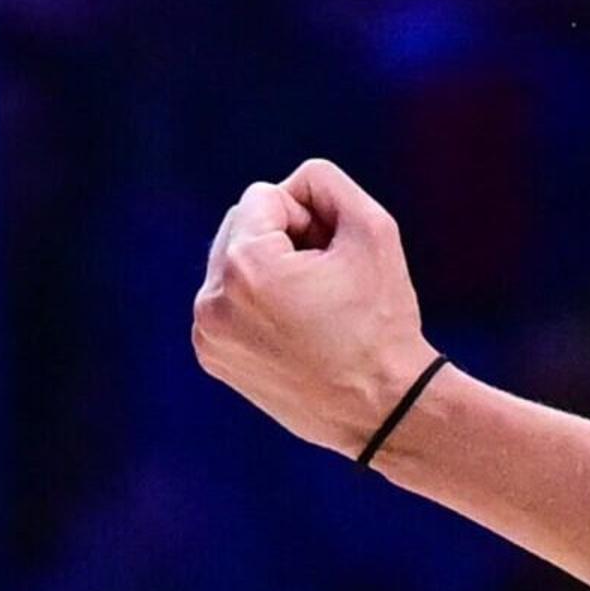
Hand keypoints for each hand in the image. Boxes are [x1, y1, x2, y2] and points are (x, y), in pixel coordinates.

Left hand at [191, 160, 433, 453]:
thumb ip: (327, 183)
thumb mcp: (373, 228)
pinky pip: (228, 301)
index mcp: (245, 266)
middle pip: (241, 227)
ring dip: (270, 270)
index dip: (309, 218)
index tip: (333, 260)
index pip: (263, 197)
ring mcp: (207, 333)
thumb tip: (292, 184)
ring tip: (312, 308)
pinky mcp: (212, 356)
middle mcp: (212, 300)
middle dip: (283, 240)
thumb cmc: (382, 319)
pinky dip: (257, 303)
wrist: (382, 407)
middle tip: (326, 283)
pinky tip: (295, 330)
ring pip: (233, 263)